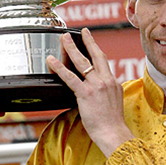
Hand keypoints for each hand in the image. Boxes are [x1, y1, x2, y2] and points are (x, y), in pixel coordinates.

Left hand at [47, 29, 133, 156]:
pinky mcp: (86, 94)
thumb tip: (99, 92)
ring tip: (63, 39)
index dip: (96, 50)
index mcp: (113, 83)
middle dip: (88, 41)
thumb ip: (107, 93)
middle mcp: (106, 81)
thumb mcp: (114, 103)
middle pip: (96, 55)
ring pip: (82, 62)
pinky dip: (59, 68)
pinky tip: (51, 61)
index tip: (91, 41)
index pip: (103, 63)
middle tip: (81, 31)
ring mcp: (96, 86)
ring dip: (71, 48)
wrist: (113, 133)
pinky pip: (70, 77)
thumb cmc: (112, 124)